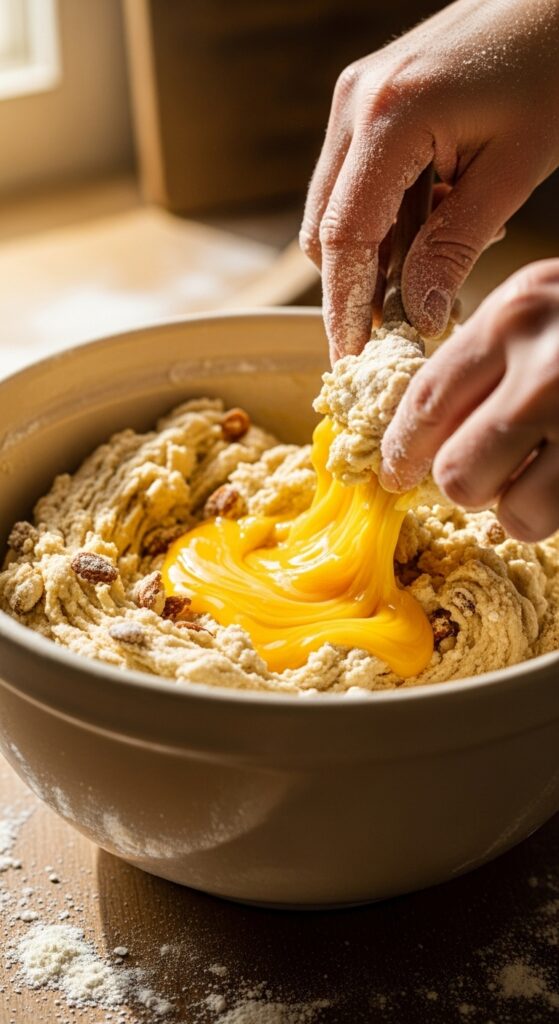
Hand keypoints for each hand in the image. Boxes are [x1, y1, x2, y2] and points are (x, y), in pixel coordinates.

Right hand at [300, 0, 558, 360]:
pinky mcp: (373, 98)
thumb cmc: (554, 67)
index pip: (343, 238)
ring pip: (339, 207)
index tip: (351, 361)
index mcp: (388, 118)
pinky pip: (360, 180)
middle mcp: (356, 104)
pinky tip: (436, 226)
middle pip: (325, 228)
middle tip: (394, 334)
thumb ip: (455, 247)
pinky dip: (388, 218)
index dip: (344, 309)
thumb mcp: (514, 171)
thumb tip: (416, 318)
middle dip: (354, 288)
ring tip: (432, 275)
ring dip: (377, 254)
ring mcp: (358, 97)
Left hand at [380, 260, 558, 541]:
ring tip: (547, 478)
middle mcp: (548, 370)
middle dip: (466, 484)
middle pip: (456, 473)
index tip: (395, 471)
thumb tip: (423, 426)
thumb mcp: (546, 302)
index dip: (401, 449)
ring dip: (521, 511)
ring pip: (513, 516)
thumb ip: (489, 351)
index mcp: (516, 316)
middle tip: (489, 471)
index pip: (424, 402)